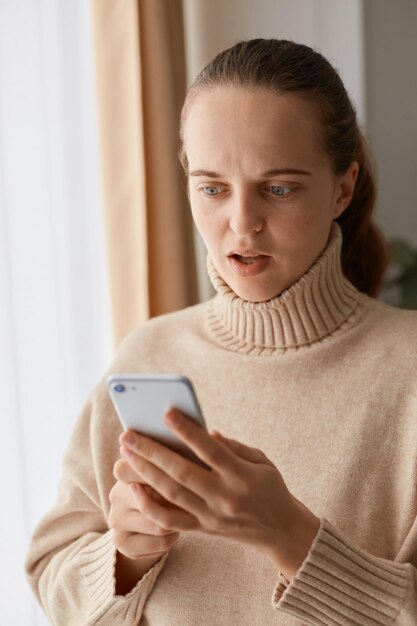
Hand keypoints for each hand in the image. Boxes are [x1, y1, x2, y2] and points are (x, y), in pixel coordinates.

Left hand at [118, 409, 319, 576]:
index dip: (188, 431)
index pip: (210, 450)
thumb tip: (205, 432)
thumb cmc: (269, 486)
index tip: (167, 413)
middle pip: (182, 472)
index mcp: (242, 476)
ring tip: (127, 451)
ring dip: (145, 471)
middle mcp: (225, 497)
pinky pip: (169, 520)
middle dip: (152, 451)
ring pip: (171, 494)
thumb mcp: (262, 461)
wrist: (279, 530)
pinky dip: (149, 505)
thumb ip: (233, 447)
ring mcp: (211, 516)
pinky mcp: (202, 530)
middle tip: (128, 433)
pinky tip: (133, 487)